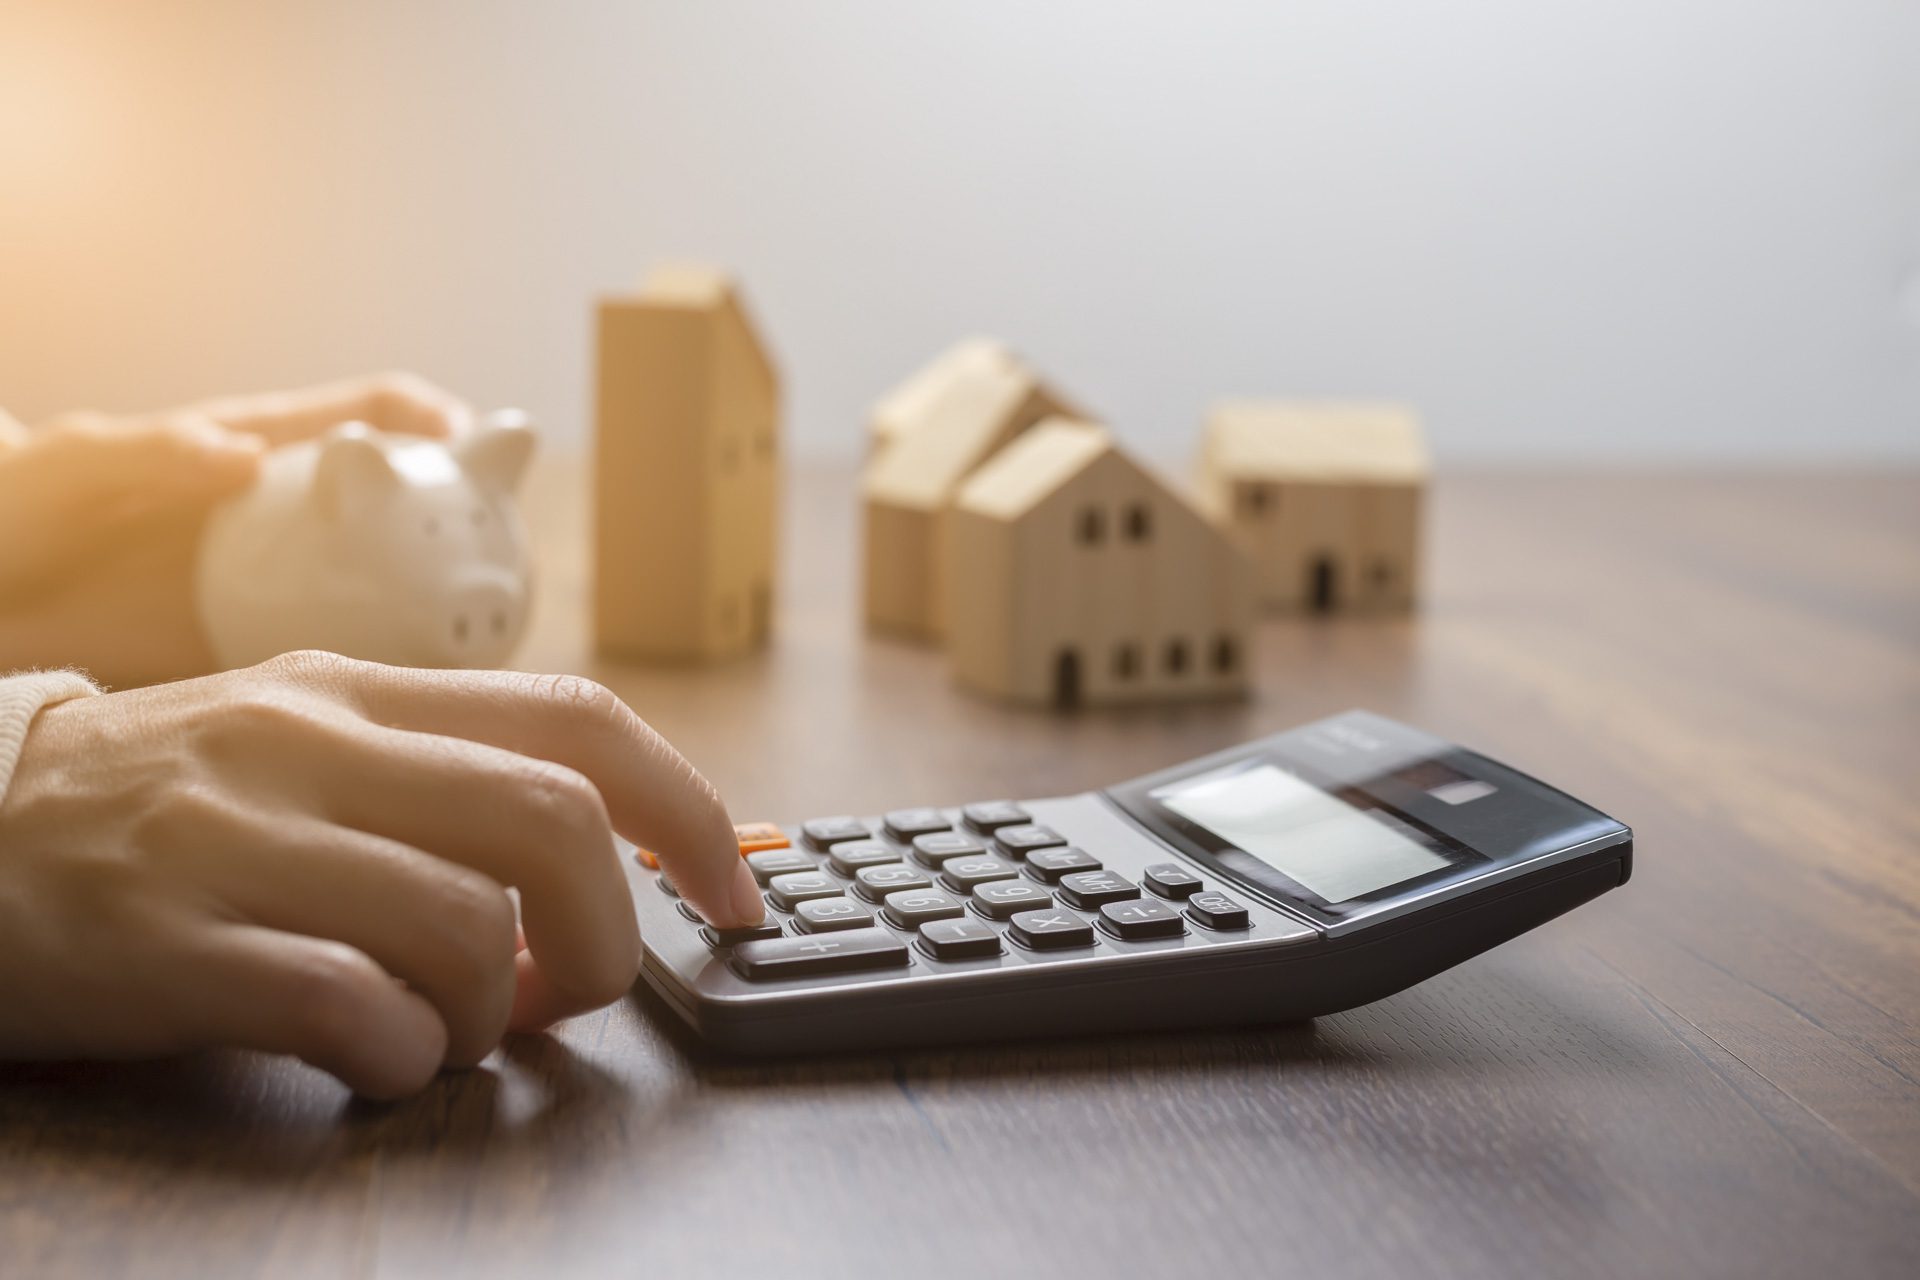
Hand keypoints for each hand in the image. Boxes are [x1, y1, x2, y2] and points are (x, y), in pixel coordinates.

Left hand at [0, 373, 470, 686]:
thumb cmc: (14, 513)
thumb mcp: (65, 470)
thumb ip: (148, 454)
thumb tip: (246, 459)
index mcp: (266, 460)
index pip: (384, 418)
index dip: (448, 426)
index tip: (484, 457)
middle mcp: (296, 527)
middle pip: (422, 516)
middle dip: (483, 537)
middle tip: (507, 579)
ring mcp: (289, 595)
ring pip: (403, 600)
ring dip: (452, 622)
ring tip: (482, 661)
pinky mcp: (266, 664)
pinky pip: (351, 674)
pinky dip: (393, 691)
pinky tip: (406, 722)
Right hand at [0, 652, 764, 1098]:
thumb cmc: (176, 804)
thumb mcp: (318, 743)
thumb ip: (466, 778)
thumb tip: (641, 851)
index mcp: (369, 690)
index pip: (585, 723)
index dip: (690, 815)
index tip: (737, 895)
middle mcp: (313, 744)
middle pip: (553, 826)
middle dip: (605, 937)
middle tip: (566, 991)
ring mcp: (238, 840)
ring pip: (465, 926)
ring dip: (495, 1009)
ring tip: (448, 1023)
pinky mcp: (169, 946)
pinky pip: (351, 1007)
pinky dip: (400, 1055)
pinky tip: (373, 1056)